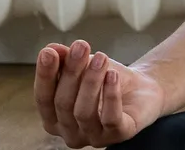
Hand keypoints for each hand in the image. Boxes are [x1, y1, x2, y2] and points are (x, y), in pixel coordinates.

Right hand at [34, 39, 165, 147]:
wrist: (141, 89)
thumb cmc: (105, 80)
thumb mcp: (83, 66)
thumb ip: (64, 60)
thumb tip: (50, 49)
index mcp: (54, 119)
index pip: (43, 99)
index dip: (44, 76)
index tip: (48, 53)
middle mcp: (70, 134)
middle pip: (63, 104)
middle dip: (71, 73)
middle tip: (81, 46)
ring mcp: (94, 138)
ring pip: (84, 112)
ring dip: (91, 81)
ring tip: (101, 58)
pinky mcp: (118, 135)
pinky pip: (110, 118)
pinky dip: (110, 95)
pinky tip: (112, 75)